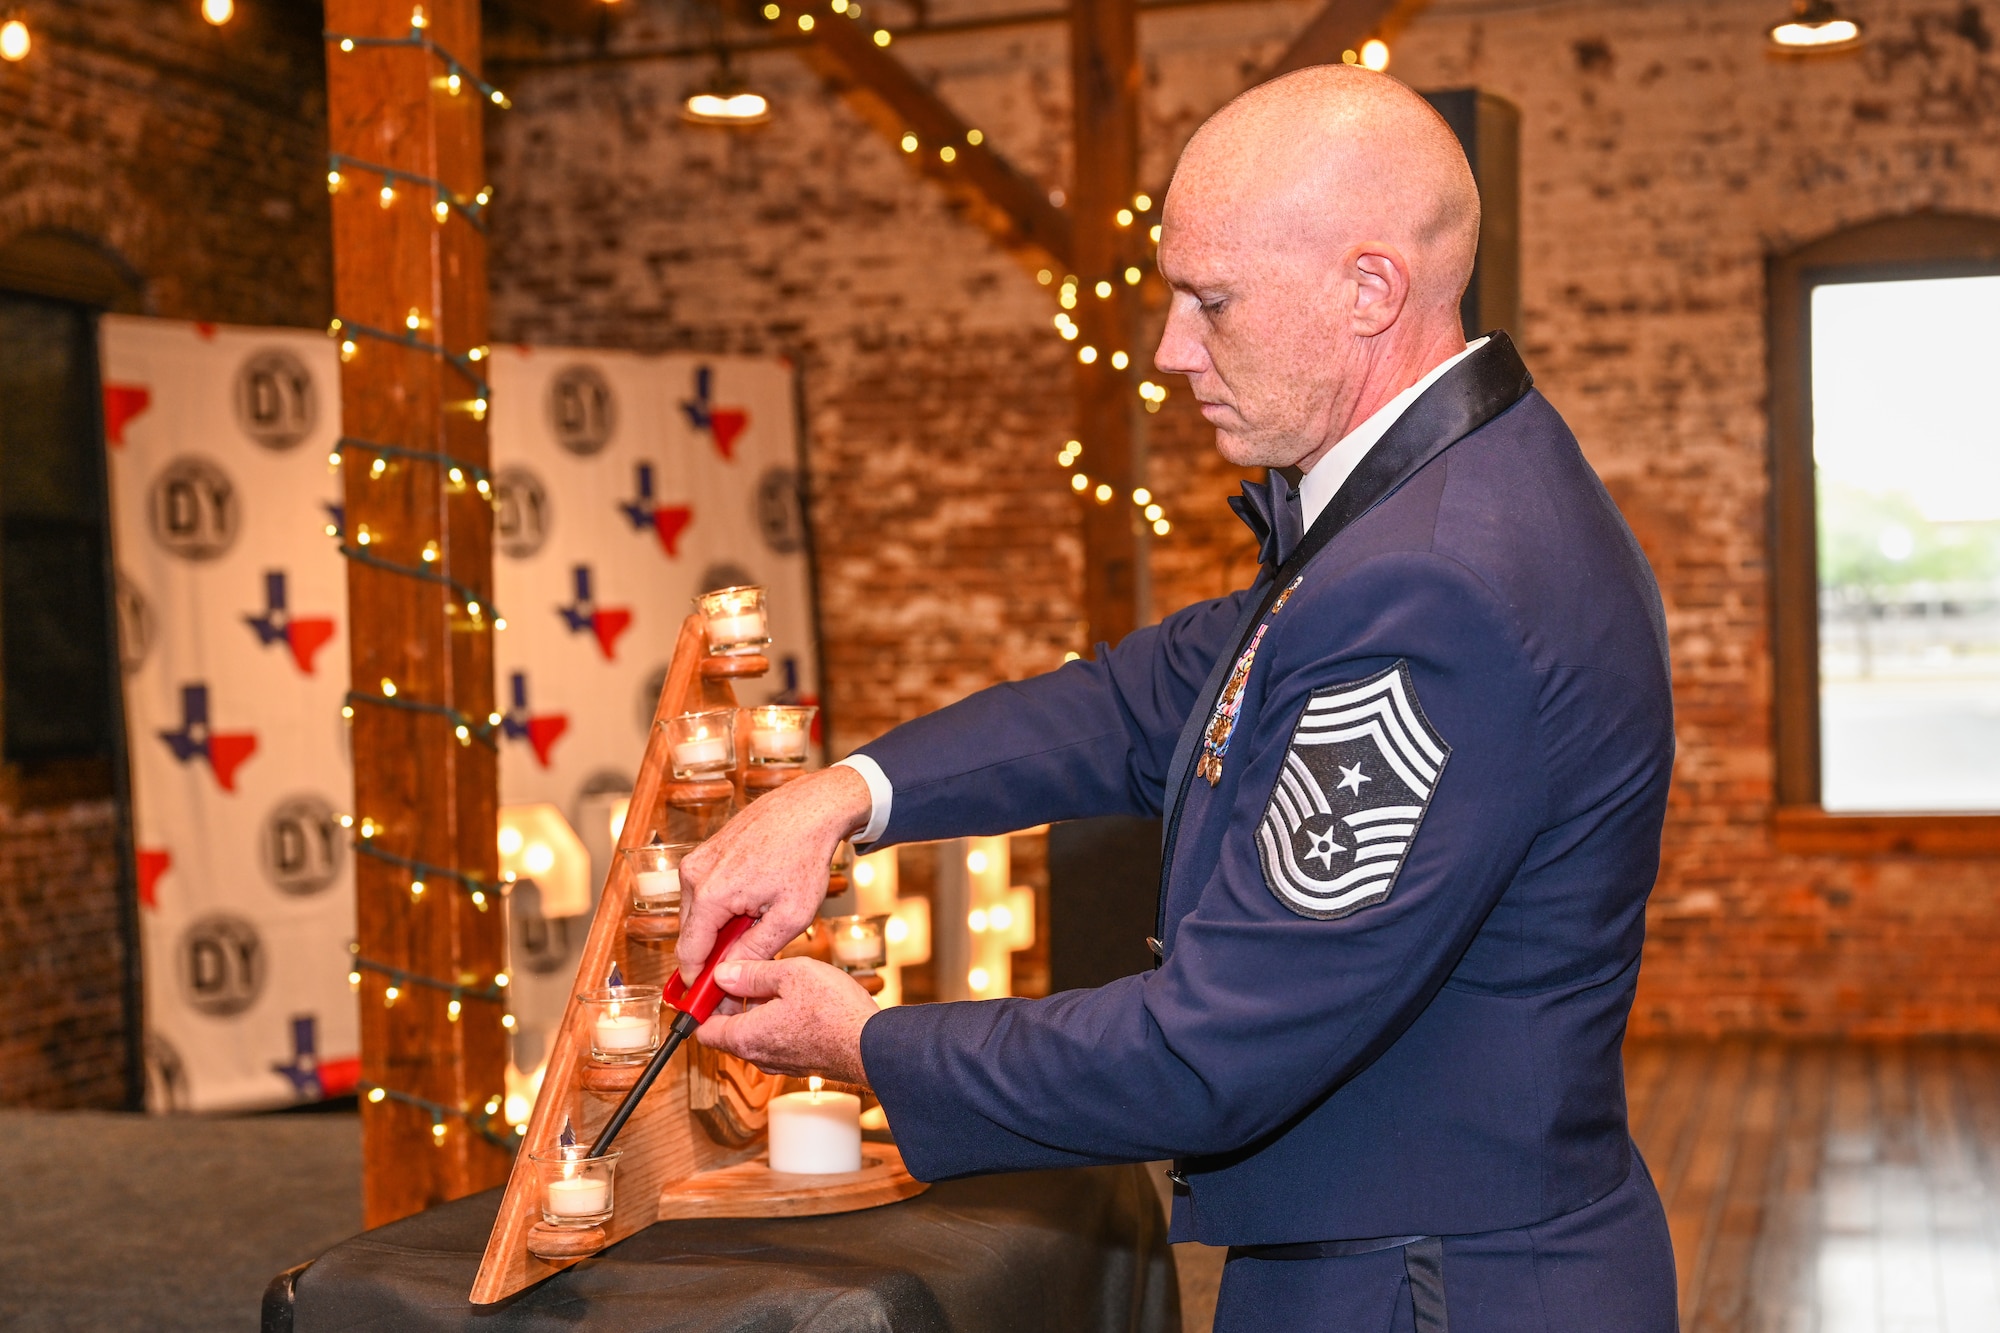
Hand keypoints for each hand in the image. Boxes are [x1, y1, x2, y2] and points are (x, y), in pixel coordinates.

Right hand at [675, 765, 873, 983]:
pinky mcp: (705, 851)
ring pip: (698, 914)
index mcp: (710, 895)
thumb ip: (755, 951)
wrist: (809, 808)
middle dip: (713, 956)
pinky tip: (752, 902)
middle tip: (743, 969)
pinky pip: (704, 892)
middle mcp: (694, 876)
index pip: (689, 954)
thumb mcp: (790, 916)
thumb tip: (730, 978)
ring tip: (757, 923)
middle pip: (691, 935)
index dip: (697, 983)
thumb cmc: (805, 857)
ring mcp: (696, 860)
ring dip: (720, 928)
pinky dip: (722, 906)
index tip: (707, 1004)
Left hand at [696, 957, 877, 1085]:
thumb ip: (753, 973)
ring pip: (755, 1034)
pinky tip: (799, 1000)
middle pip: (729, 1030)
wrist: (875, 1046)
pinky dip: (778, 1021)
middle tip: (747, 973)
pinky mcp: (801, 1064)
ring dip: (758, 1010)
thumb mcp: (791, 974)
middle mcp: (759, 1056)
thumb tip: (724, 973)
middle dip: (733, 1001)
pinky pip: (777, 1040)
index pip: (703, 1029)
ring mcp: (781, 1063)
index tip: (708, 984)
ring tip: (779, 981)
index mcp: (747, 1036)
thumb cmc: (835, 1011)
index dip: (701, 1005)